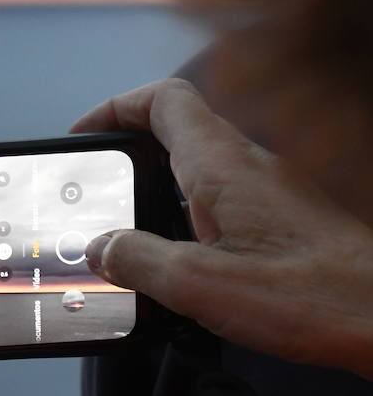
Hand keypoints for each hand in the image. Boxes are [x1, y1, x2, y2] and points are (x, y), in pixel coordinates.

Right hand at [72, 78, 372, 379]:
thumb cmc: (310, 296)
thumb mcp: (198, 283)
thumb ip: (137, 259)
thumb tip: (101, 248)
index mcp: (220, 164)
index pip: (161, 99)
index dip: (113, 109)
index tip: (83, 139)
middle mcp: (247, 165)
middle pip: (177, 130)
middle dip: (129, 152)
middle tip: (98, 188)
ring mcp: (272, 191)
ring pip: (201, 168)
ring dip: (159, 189)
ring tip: (132, 234)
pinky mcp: (287, 222)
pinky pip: (225, 201)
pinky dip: (190, 218)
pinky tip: (185, 266)